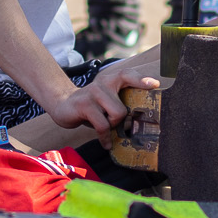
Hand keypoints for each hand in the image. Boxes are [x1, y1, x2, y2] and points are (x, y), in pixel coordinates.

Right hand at [42, 66, 158, 136]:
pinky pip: (102, 125)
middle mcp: (103, 82)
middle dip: (120, 122)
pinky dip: (105, 137)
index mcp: (111, 80)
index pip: (128, 75)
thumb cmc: (91, 106)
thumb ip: (120, 103)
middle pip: (123, 108)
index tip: (155, 84)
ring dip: (111, 126)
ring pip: (116, 115)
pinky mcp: (84, 105)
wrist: (62, 104)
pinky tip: (105, 143)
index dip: (142, 79)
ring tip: (104, 128)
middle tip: (113, 125)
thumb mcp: (107, 100)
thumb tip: (138, 119)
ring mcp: (93, 92)